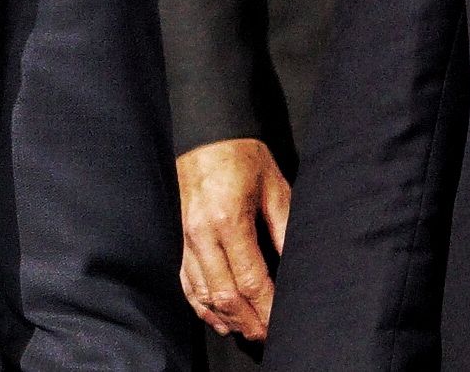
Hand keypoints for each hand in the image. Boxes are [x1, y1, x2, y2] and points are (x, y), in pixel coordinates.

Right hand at [176, 138, 291, 340]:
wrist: (206, 134)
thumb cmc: (244, 156)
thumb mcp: (275, 186)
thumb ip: (284, 227)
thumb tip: (294, 265)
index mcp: (229, 220)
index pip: (250, 279)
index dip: (266, 307)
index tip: (278, 323)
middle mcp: (201, 234)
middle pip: (225, 295)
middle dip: (247, 321)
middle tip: (265, 336)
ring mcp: (183, 239)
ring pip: (202, 294)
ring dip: (225, 318)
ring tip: (246, 331)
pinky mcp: (175, 240)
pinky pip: (185, 283)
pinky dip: (201, 306)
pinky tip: (217, 317)